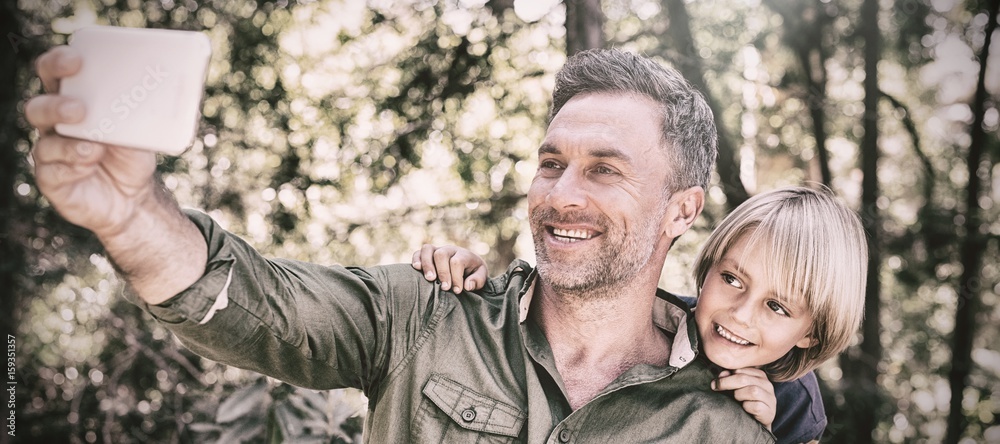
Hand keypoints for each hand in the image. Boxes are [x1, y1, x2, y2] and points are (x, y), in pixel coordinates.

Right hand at [27, 46, 157, 238]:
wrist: (133, 197)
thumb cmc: (131, 154)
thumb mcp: (141, 129)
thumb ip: (140, 111)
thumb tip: (160, 89)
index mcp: (72, 101)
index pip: (54, 74)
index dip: (58, 62)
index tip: (76, 60)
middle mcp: (55, 125)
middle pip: (38, 107)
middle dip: (56, 105)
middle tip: (79, 108)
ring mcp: (50, 152)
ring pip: (45, 142)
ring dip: (69, 143)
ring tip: (93, 147)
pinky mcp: (51, 179)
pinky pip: (51, 171)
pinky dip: (72, 166)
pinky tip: (89, 164)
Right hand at [411, 244, 487, 293]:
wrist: (468, 266)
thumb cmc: (473, 274)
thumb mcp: (481, 276)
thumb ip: (477, 280)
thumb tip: (467, 286)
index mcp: (464, 254)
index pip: (457, 262)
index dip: (456, 277)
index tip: (457, 291)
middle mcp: (449, 250)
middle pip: (441, 254)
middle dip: (442, 272)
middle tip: (445, 288)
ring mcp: (437, 250)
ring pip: (428, 250)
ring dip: (427, 265)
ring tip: (430, 279)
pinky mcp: (427, 255)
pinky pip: (418, 252)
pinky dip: (416, 259)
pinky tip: (417, 269)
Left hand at [711, 368, 775, 430]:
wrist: (757, 421)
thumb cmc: (746, 401)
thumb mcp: (737, 388)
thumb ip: (730, 378)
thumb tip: (721, 375)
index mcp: (759, 375)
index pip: (740, 370)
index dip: (726, 375)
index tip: (715, 381)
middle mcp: (767, 384)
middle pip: (744, 379)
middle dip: (726, 383)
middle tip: (715, 387)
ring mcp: (770, 398)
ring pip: (752, 391)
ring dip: (739, 395)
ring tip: (737, 400)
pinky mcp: (769, 411)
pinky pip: (755, 406)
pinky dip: (746, 407)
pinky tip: (745, 409)